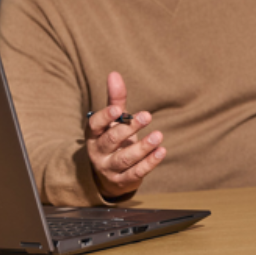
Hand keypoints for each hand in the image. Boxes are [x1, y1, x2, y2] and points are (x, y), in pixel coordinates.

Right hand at [87, 71, 165, 196]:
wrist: (110, 173)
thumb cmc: (113, 139)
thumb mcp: (112, 120)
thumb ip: (115, 99)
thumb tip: (114, 74)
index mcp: (94, 134)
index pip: (94, 125)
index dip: (105, 117)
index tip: (118, 110)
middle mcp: (99, 151)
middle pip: (111, 141)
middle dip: (128, 129)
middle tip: (147, 115)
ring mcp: (110, 167)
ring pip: (125, 158)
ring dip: (142, 147)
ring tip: (158, 136)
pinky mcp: (123, 180)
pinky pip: (137, 172)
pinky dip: (150, 162)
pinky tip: (161, 151)